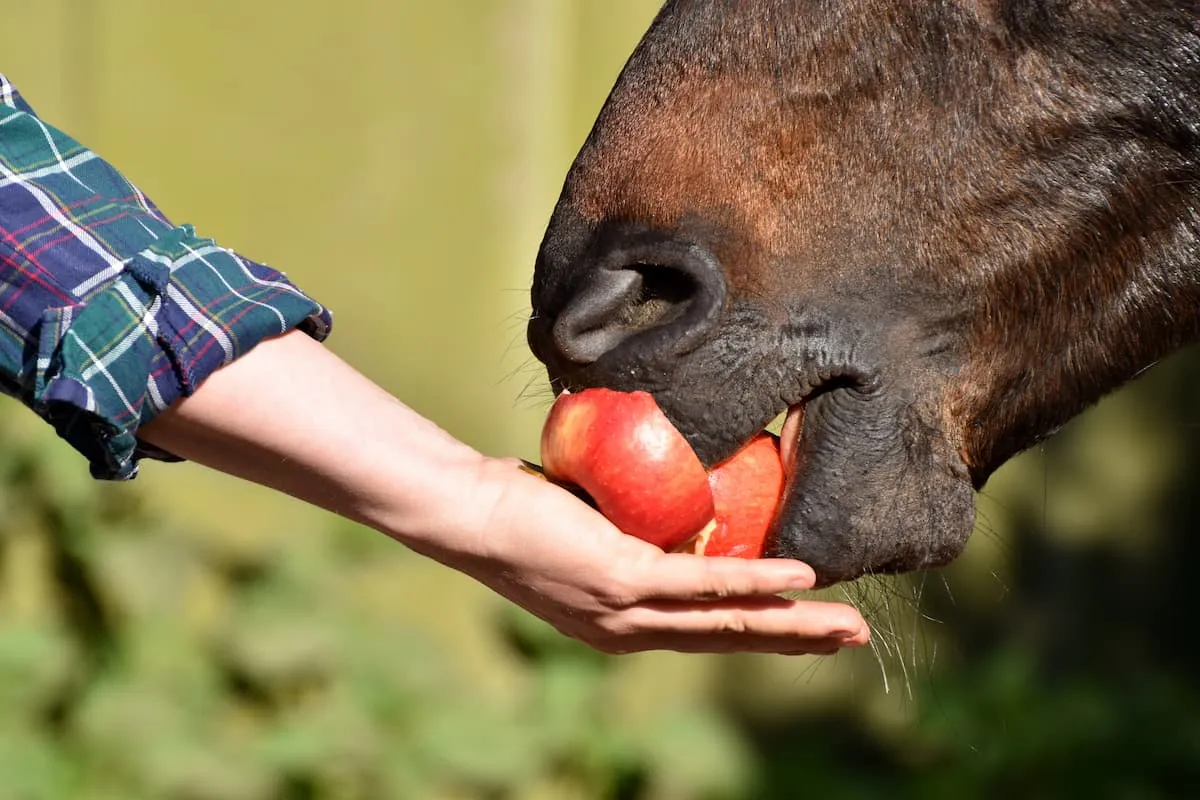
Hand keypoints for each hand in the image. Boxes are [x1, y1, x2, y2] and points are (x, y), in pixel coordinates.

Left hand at [436, 456, 869, 654]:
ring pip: (727, 623)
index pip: (704, 632)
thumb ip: (629, 528)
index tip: (806, 628)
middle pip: (728, 640)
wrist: (467, 511)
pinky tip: (799, 580)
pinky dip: (755, 582)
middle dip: (795, 642)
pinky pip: (703, 584)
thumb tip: (669, 491)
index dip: (760, 631)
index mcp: (622, 623)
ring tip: (844, 625)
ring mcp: (626, 612)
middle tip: (851, 638)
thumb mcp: (587, 530)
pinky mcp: (624, 581)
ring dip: (792, 625)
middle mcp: (627, 630)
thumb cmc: (519, 509)